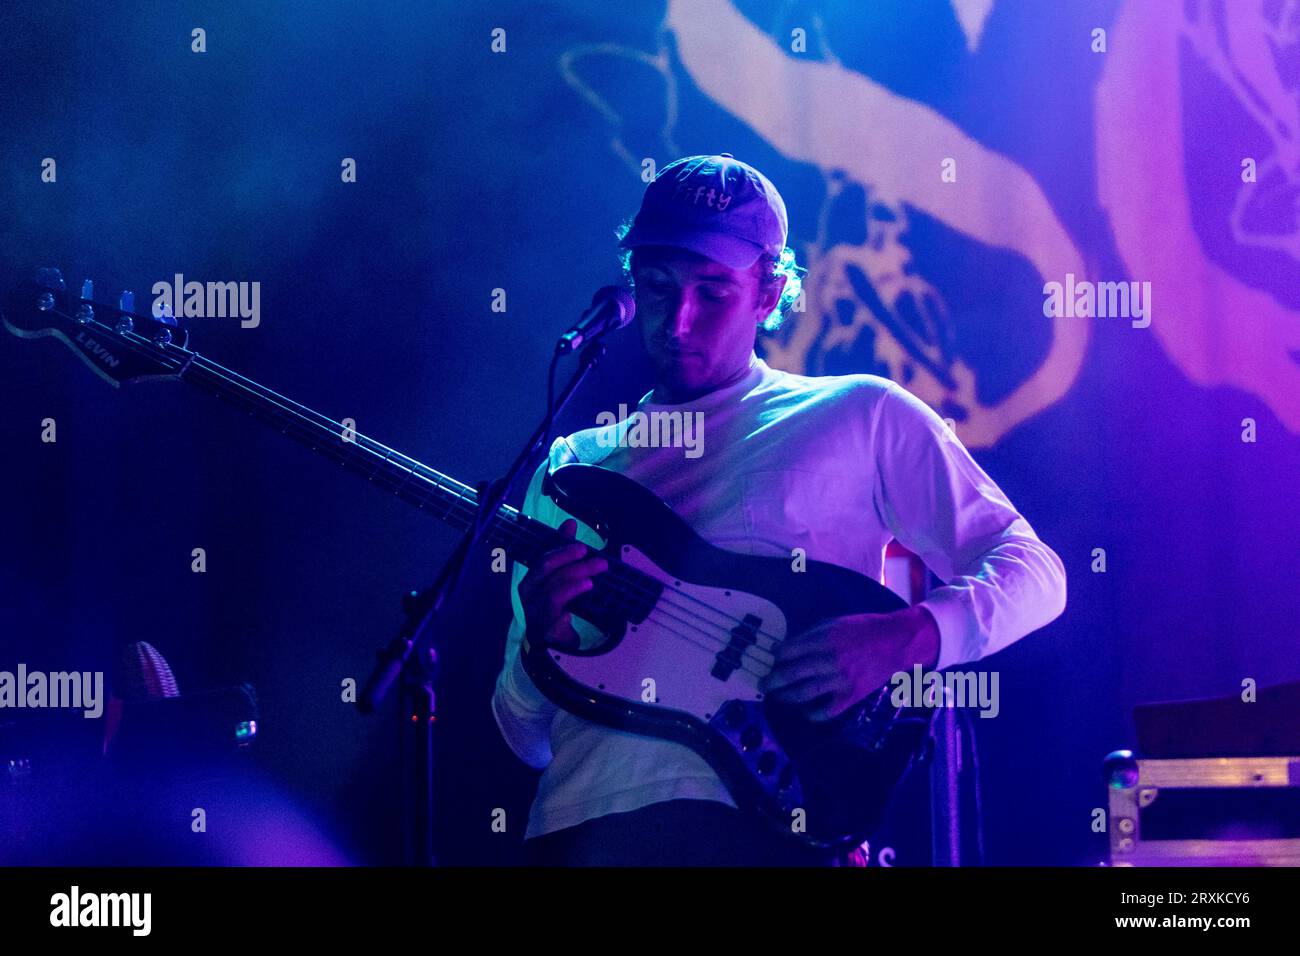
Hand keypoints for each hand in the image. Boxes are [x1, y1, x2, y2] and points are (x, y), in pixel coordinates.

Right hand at [518, 518, 607, 649]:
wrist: (545, 637)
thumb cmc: (550, 601)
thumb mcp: (556, 575)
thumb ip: (562, 550)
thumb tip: (570, 523)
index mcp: (531, 580)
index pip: (544, 561)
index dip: (563, 552)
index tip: (584, 547)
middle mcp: (529, 595)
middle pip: (550, 575)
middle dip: (576, 567)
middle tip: (600, 563)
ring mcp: (535, 614)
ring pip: (552, 597)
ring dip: (572, 588)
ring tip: (590, 583)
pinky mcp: (544, 633)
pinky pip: (552, 625)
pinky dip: (561, 619)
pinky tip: (570, 616)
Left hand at [758, 606, 940, 720]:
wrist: (895, 643)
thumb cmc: (863, 629)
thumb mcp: (834, 622)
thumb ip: (810, 634)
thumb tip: (786, 647)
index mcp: (823, 639)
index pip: (789, 651)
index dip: (776, 656)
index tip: (771, 659)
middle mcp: (828, 661)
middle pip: (791, 674)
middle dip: (772, 681)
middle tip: (763, 684)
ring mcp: (839, 681)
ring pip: (804, 694)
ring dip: (785, 697)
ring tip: (777, 697)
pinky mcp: (851, 696)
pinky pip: (826, 711)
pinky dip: (812, 714)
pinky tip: (805, 711)